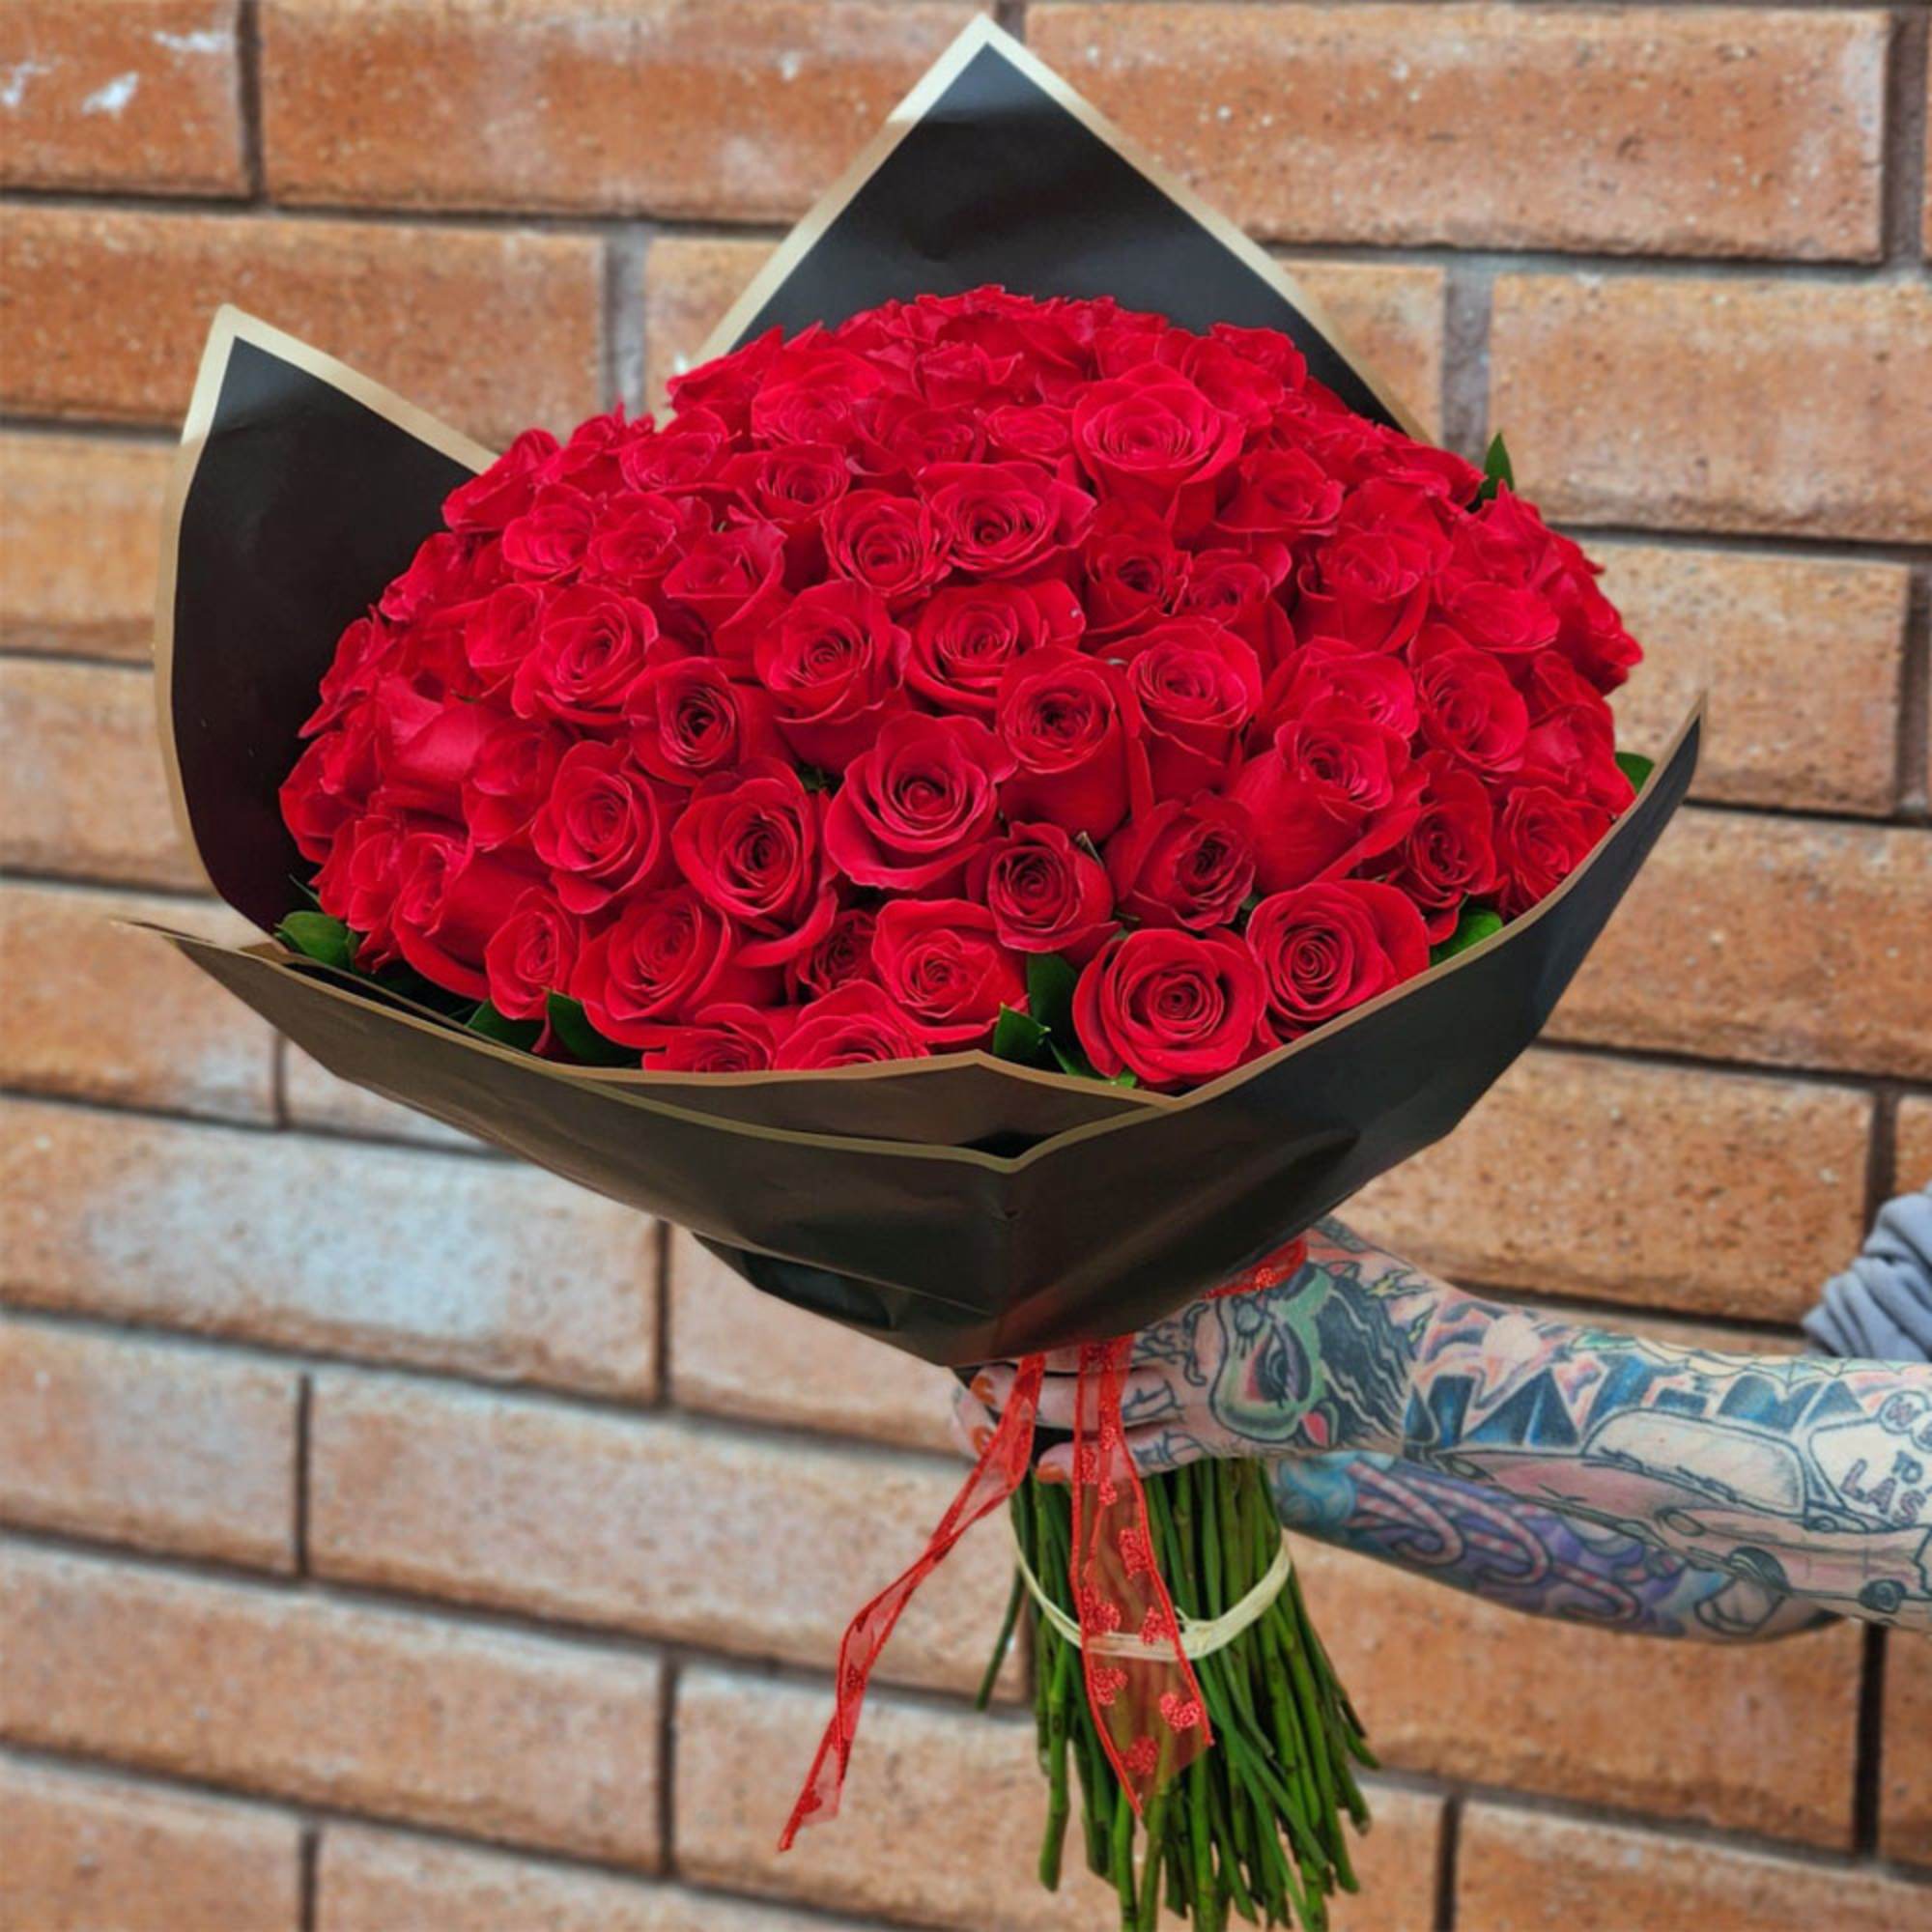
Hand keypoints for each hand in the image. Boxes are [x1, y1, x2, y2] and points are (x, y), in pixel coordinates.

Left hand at [949, 1232, 1423, 1477]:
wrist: (1416, 1365)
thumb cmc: (1358, 1278)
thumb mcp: (1291, 1220)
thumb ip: (1226, 1202)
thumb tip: (1184, 1147)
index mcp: (1199, 1280)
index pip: (1097, 1287)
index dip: (1038, 1295)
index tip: (989, 1288)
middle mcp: (1191, 1341)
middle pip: (1082, 1351)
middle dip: (1017, 1356)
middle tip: (963, 1354)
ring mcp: (1205, 1397)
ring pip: (1100, 1408)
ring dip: (1034, 1409)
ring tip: (976, 1404)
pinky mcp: (1223, 1439)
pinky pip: (1142, 1457)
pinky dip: (1089, 1464)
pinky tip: (1039, 1467)